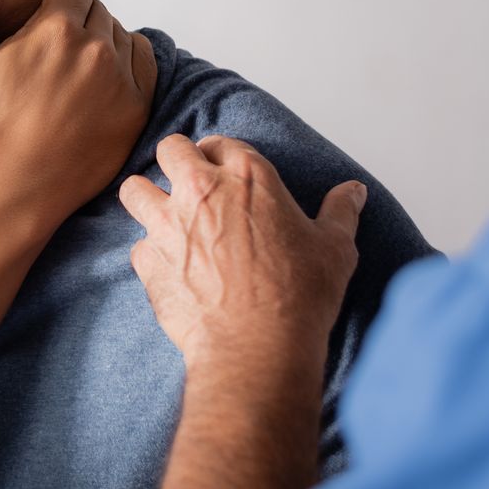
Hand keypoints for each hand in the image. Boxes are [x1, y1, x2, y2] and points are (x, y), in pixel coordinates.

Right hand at [0, 0, 157, 234]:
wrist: (16, 191)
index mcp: (55, 29)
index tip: (46, 8)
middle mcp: (96, 48)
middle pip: (97, 7)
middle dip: (77, 16)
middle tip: (54, 44)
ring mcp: (122, 80)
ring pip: (119, 33)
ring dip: (102, 38)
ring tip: (75, 64)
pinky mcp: (137, 108)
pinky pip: (144, 62)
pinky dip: (127, 60)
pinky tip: (103, 77)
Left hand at [119, 135, 363, 375]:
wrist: (256, 346)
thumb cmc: (299, 295)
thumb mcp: (335, 248)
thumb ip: (340, 212)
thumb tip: (353, 191)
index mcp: (248, 177)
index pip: (220, 143)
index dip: (220, 155)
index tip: (224, 171)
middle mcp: (200, 190)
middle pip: (169, 150)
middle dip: (178, 162)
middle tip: (191, 185)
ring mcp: (167, 224)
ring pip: (135, 189)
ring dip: (148, 198)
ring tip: (166, 218)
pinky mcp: (147, 260)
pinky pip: (138, 244)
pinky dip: (151, 253)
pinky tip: (171, 268)